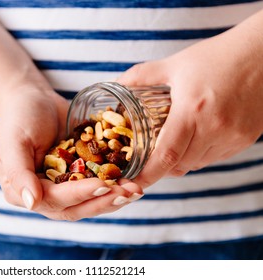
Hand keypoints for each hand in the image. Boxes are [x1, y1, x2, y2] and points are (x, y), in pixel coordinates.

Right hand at [0, 85, 142, 219]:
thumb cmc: (19, 118)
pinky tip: (133, 179)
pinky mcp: (79, 175)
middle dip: (102, 201)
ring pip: (89, 201)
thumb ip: (18, 173)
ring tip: (135, 190)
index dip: (79, 195)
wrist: (33, 100)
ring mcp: (62, 187)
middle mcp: (43, 195)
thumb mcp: (13, 141)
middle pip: (75, 207)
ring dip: (113, 197)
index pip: (54, 200)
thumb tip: (32, 203)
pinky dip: (114, 184)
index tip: (103, 185)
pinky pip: (97, 184)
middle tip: (127, 193)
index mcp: (22, 192)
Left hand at [117, 19, 262, 188]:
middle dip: (161, 167)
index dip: (148, 174)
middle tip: (148, 158)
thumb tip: (117, 84)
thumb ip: (142, 75)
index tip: (133, 182)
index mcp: (192, 110)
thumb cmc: (218, 56)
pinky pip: (216, 158)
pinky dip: (201, 155)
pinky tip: (196, 138)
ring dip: (181, 161)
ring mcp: (233, 136)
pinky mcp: (246, 138)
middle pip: (180, 164)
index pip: (166, 155)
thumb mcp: (175, 64)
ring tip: (173, 144)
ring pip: (198, 164)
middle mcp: (214, 128)